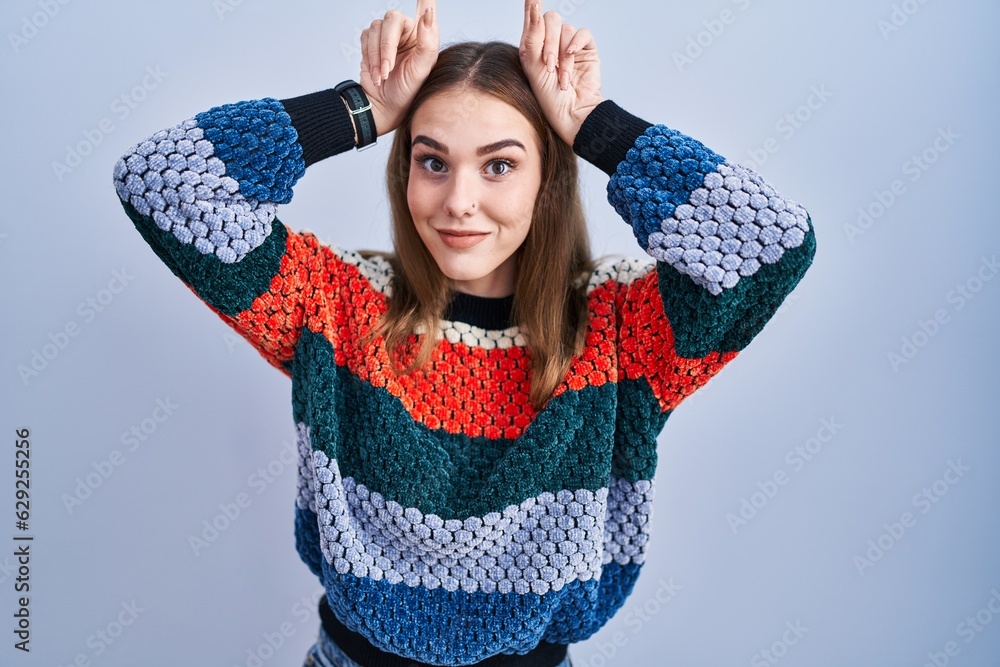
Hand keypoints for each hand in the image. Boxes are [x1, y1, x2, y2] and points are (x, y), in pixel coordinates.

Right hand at [359, 0, 439, 136]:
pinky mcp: (372, 42)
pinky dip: (368, 57)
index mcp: (424, 34)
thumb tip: (428, 14)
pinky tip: (375, 73)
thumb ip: (428, 41)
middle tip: (387, 68)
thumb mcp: (422, 69)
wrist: (383, 106)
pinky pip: (365, 37)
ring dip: (376, 55)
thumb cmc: (406, 91)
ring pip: (376, 28)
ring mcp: (389, 36)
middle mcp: (407, 31)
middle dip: (387, 45)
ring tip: (382, 75)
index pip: (426, 8)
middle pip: (392, 18)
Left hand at [518, 1, 603, 146]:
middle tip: (549, 65)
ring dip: (563, 55)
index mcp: (533, 48)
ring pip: (565, 30)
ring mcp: (569, 47)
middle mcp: (551, 44)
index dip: (532, 9)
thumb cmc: (549, 98)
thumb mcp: (534, 66)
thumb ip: (533, 36)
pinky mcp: (586, 50)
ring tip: (563, 77)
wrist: (572, 114)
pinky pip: (582, 33)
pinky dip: (577, 42)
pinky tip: (573, 56)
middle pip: (550, 21)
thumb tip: (534, 6)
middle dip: (549, 42)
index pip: (532, 21)